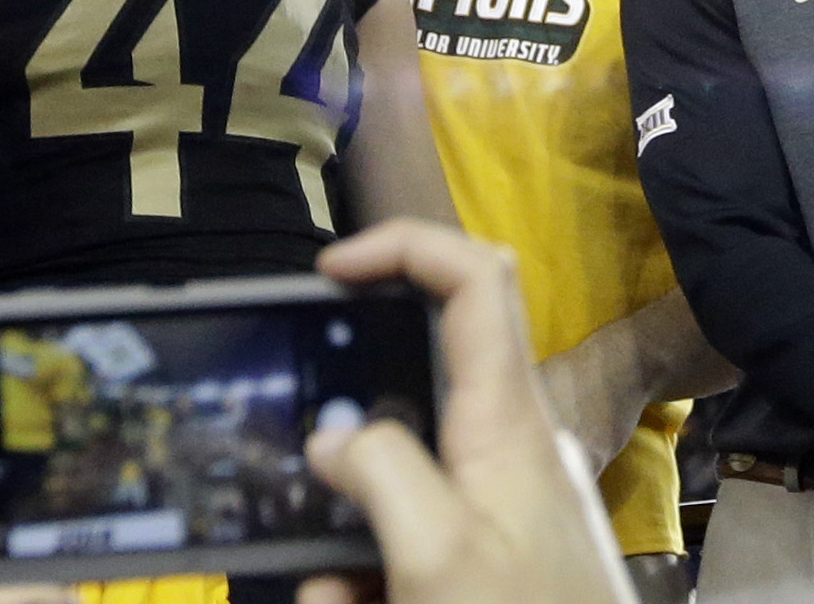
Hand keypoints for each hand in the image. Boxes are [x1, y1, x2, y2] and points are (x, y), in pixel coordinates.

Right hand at [299, 220, 630, 603]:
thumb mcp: (438, 555)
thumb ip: (380, 476)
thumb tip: (333, 434)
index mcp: (507, 416)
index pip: (474, 276)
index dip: (405, 244)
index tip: (332, 270)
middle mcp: (512, 437)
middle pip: (424, 372)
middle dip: (351, 420)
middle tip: (301, 465)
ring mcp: (506, 491)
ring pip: (403, 472)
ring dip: (353, 528)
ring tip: (339, 596)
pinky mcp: (497, 543)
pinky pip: (417, 533)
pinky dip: (375, 573)